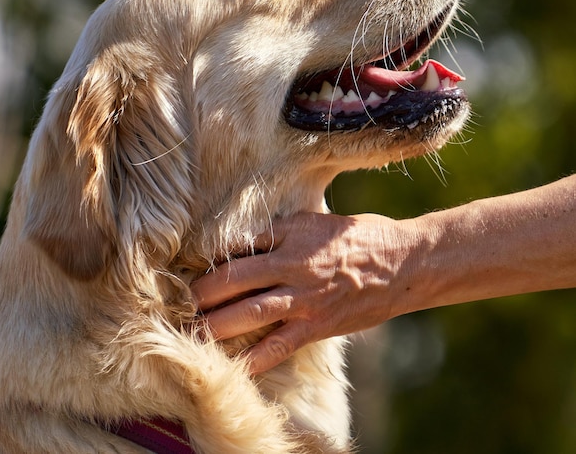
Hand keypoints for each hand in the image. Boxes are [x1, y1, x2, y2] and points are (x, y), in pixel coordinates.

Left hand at [192, 212, 417, 373]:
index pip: (240, 242)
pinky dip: (254, 358)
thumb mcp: (319, 220)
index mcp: (291, 232)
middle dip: (202, 291)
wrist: (405, 262)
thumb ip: (286, 230)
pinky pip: (278, 345)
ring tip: (192, 332)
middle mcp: (292, 263)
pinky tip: (233, 366)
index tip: (192, 265)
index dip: (211, 255)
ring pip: (248, 311)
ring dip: (216, 324)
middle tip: (181, 301)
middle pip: (233, 277)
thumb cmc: (363, 236)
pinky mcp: (318, 324)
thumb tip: (255, 238)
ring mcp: (304, 296)